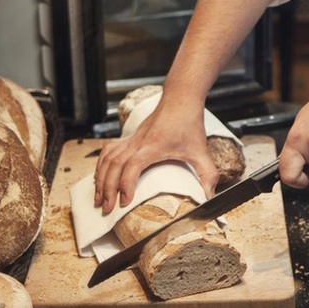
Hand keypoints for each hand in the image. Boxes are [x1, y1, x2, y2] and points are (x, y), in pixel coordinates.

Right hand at [94, 104, 218, 212]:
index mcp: (152, 146)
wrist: (180, 99)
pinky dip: (101, 166)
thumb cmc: (188, 123)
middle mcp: (137, 143)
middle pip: (113, 166)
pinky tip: (100, 178)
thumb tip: (209, 196)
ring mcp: (131, 139)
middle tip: (107, 208)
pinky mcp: (129, 138)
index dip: (126, 184)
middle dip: (107, 188)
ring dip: (100, 179)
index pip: (132, 166)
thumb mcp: (201, 151)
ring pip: (107, 159)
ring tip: (99, 198)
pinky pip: (108, 152)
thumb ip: (207, 174)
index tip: (125, 202)